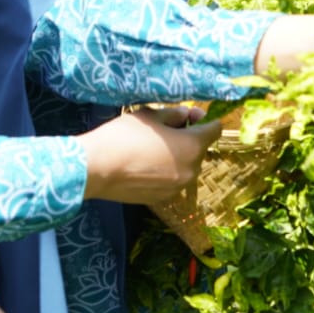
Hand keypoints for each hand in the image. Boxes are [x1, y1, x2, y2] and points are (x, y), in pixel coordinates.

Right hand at [76, 105, 221, 202]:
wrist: (98, 168)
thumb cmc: (125, 136)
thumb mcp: (151, 115)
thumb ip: (174, 114)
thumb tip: (186, 115)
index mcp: (193, 146)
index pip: (215, 129)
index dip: (203, 119)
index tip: (187, 115)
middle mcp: (192, 170)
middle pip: (198, 149)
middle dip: (187, 138)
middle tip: (164, 130)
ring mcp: (178, 187)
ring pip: (185, 166)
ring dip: (176, 156)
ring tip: (151, 148)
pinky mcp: (163, 198)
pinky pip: (171, 180)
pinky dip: (164, 171)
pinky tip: (143, 165)